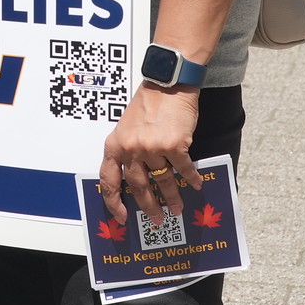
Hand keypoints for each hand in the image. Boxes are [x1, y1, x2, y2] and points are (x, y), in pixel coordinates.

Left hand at [97, 84, 203, 227]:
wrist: (167, 84)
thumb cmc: (147, 105)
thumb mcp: (126, 128)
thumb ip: (128, 151)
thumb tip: (137, 180)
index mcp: (115, 145)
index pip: (108, 180)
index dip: (113, 202)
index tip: (121, 216)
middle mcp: (131, 148)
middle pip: (137, 187)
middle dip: (148, 206)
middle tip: (156, 219)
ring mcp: (152, 148)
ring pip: (162, 181)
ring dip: (171, 197)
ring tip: (177, 208)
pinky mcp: (173, 145)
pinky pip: (183, 168)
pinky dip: (191, 178)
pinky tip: (196, 185)